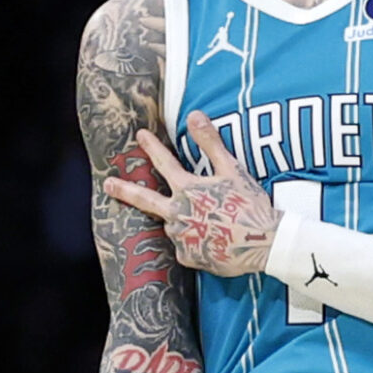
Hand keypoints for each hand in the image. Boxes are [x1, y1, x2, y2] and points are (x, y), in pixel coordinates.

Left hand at [103, 114, 278, 278]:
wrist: (265, 244)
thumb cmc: (250, 206)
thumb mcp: (233, 170)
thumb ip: (210, 143)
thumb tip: (194, 114)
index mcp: (187, 190)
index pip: (164, 163)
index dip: (152, 147)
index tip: (140, 135)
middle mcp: (177, 214)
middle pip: (144, 200)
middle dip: (124, 190)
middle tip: (107, 184)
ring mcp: (181, 238)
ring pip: (172, 225)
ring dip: (178, 220)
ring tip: (201, 222)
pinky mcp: (189, 258)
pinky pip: (185, 248)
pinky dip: (193, 242)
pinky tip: (209, 241)